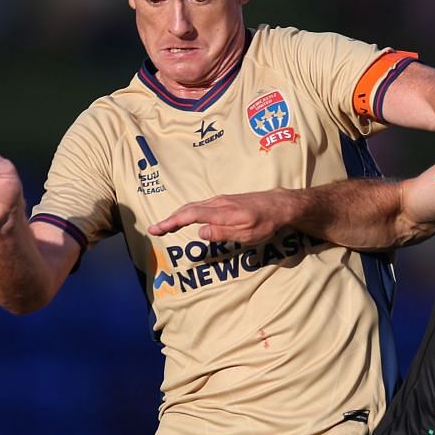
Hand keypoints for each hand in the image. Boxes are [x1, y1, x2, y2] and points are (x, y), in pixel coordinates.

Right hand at [150, 191, 299, 244]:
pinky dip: (188, 212)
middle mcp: (217, 203)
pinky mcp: (224, 201)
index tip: (157, 229)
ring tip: (166, 225)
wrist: (279, 205)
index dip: (171, 222)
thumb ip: (222, 233)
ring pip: (193, 207)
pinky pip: (201, 206)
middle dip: (169, 220)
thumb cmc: (265, 222)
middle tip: (155, 230)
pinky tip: (186, 218)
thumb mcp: (246, 234)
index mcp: (221, 212)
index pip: (190, 216)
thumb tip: (199, 233)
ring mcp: (221, 200)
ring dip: (177, 216)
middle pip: (187, 210)